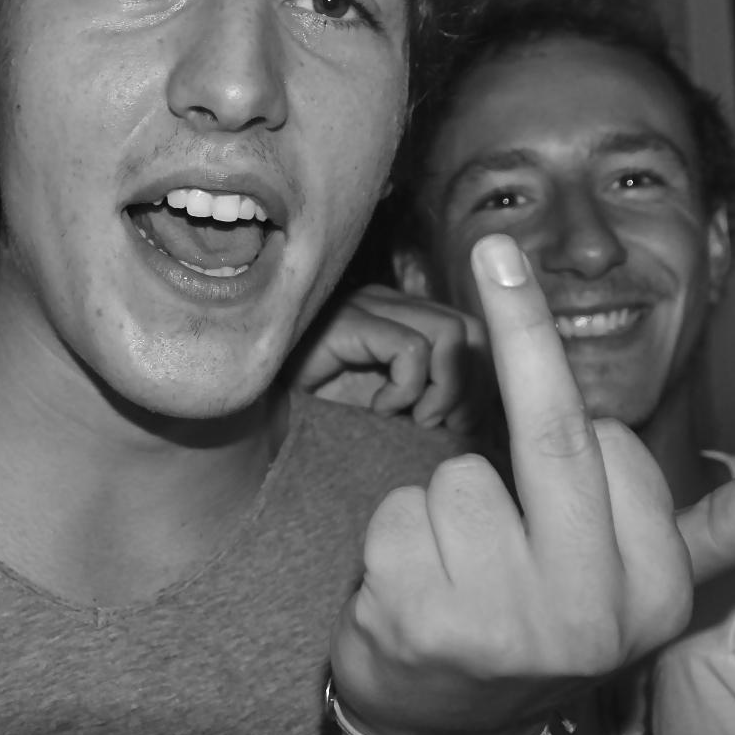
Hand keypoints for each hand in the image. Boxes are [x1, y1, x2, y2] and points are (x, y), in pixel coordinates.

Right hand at [290, 284, 482, 428]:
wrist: (249, 428)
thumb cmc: (321, 432)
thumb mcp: (392, 423)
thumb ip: (433, 409)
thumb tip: (485, 422)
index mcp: (401, 319)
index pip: (476, 334)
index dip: (479, 386)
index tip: (456, 431)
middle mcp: (387, 302)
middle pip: (474, 330)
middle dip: (469, 389)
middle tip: (437, 429)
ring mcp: (365, 306)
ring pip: (453, 335)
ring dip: (443, 392)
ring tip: (411, 422)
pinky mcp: (344, 322)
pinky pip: (411, 351)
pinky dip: (407, 392)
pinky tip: (378, 413)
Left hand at [329, 234, 734, 734]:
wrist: (444, 722)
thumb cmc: (541, 621)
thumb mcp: (638, 588)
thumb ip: (715, 530)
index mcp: (654, 594)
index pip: (612, 444)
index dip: (576, 433)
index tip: (570, 453)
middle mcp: (590, 616)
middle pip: (553, 433)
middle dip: (520, 320)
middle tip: (494, 243)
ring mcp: (503, 623)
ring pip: (457, 476)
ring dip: (444, 504)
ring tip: (460, 566)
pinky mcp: (419, 623)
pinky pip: (398, 511)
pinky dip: (394, 533)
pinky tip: (415, 588)